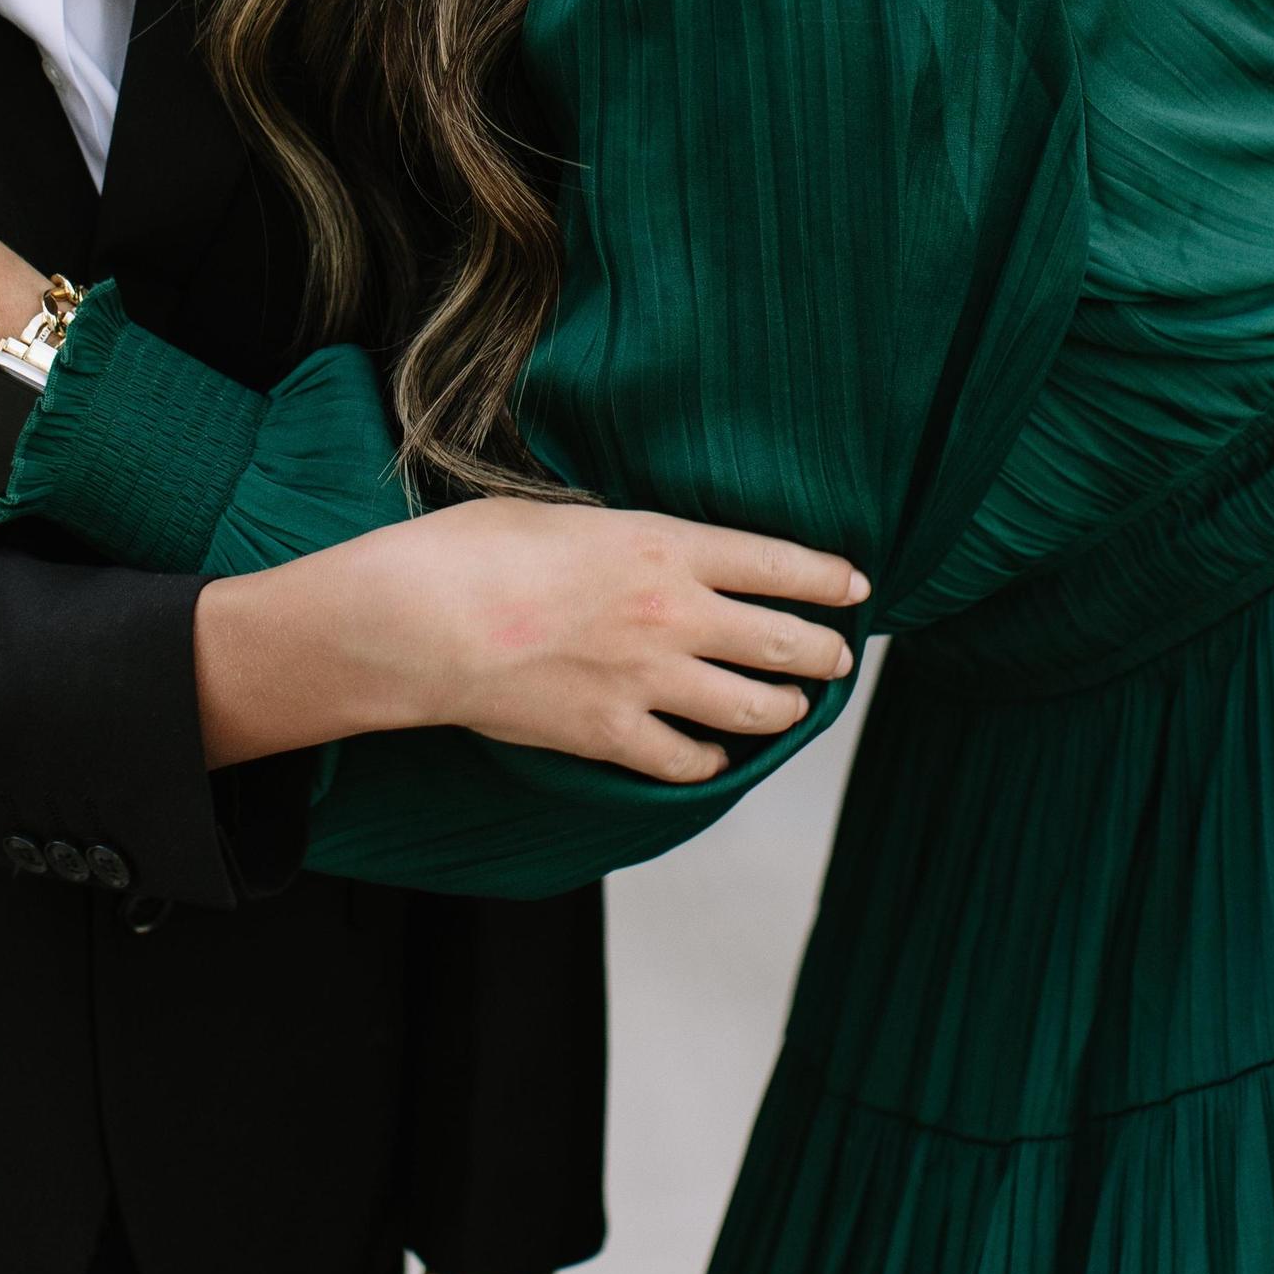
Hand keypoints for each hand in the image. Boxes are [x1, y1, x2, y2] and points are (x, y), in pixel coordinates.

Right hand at [197, 500, 867, 781]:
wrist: (419, 622)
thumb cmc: (472, 551)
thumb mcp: (560, 513)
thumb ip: (621, 536)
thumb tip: (643, 551)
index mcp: (665, 545)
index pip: (780, 563)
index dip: (828, 578)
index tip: (855, 587)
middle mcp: (674, 614)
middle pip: (785, 642)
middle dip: (824, 652)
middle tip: (837, 656)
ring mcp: (647, 680)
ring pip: (754, 709)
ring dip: (782, 709)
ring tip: (789, 706)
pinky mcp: (612, 735)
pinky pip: (687, 761)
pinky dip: (708, 760)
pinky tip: (709, 754)